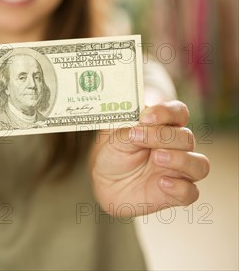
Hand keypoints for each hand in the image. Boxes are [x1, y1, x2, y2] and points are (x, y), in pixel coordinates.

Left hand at [90, 101, 209, 216]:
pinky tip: (161, 183)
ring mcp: (179, 171)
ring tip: (157, 158)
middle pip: (187, 137)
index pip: (179, 112)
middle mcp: (177, 147)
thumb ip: (131, 129)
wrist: (106, 181)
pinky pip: (192, 193)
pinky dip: (180, 187)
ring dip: (181, 159)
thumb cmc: (115, 153)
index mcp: (165, 126)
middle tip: (137, 138)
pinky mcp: (176, 194)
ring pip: (200, 164)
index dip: (166, 112)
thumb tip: (141, 124)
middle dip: (163, 136)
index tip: (145, 117)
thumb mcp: (116, 138)